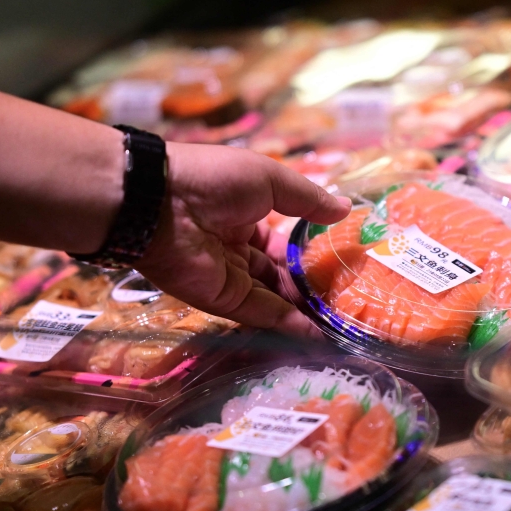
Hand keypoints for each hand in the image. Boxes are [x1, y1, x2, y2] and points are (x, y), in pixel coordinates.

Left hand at [135, 143, 350, 327]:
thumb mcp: (271, 179)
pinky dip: (288, 323)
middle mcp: (237, 248)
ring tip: (342, 319)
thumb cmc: (216, 180)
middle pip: (279, 273)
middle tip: (348, 297)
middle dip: (310, 285)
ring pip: (274, 296)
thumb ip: (308, 199)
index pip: (282, 242)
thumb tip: (346, 208)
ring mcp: (230, 276)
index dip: (308, 252)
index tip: (341, 262)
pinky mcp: (222, 299)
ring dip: (305, 308)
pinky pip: (261, 311)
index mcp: (245, 215)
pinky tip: (317, 331)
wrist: (162, 203)